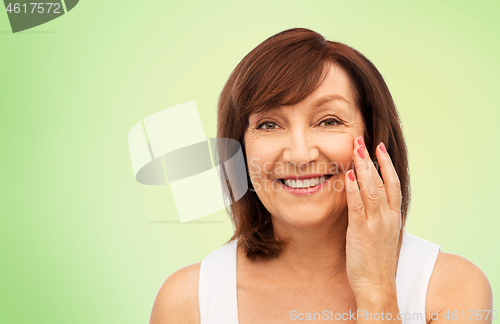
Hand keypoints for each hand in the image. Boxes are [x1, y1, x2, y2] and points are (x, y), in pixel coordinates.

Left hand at [344, 135, 401, 306]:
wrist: (377, 286)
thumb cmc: (377, 261)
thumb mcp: (381, 234)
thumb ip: (377, 216)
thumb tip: (367, 199)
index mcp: (393, 217)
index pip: (393, 183)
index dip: (386, 163)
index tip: (379, 147)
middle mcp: (388, 217)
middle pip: (382, 181)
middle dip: (371, 159)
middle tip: (362, 140)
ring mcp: (376, 224)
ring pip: (371, 189)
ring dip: (363, 167)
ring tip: (356, 149)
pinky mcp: (362, 232)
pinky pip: (358, 206)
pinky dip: (354, 189)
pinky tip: (348, 176)